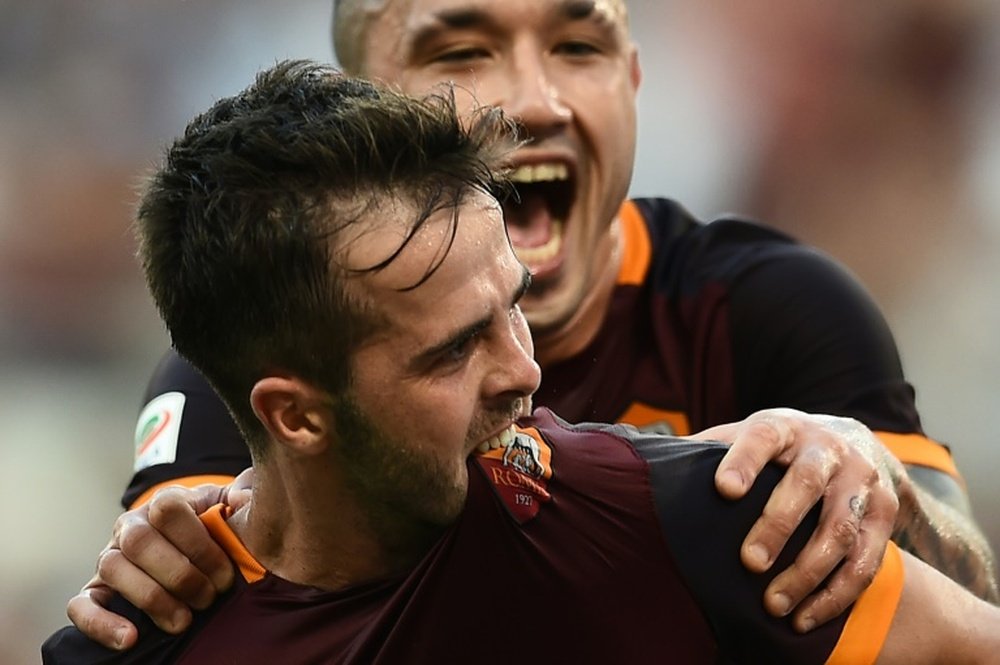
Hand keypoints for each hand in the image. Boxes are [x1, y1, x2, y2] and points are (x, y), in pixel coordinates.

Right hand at [65, 470, 252, 649]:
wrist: (193, 558)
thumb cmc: (217, 534)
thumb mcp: (232, 510)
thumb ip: (244, 493)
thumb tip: (243, 498)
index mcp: (165, 502)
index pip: (169, 509)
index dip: (199, 543)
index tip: (226, 573)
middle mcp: (131, 526)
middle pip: (140, 541)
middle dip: (180, 576)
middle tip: (209, 598)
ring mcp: (109, 557)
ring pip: (114, 569)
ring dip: (153, 600)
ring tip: (184, 621)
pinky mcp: (95, 591)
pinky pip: (80, 605)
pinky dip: (101, 623)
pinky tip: (131, 638)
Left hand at [694, 408, 905, 632]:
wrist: (854, 441)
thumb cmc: (780, 447)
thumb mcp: (747, 435)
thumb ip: (708, 448)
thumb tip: (644, 466)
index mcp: (785, 427)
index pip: (763, 436)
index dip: (744, 461)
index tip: (723, 489)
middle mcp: (828, 449)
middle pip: (806, 483)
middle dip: (778, 524)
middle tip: (749, 562)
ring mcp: (861, 481)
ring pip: (839, 529)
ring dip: (807, 572)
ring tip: (773, 604)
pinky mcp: (884, 515)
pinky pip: (865, 561)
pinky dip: (836, 594)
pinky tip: (806, 617)